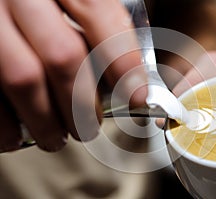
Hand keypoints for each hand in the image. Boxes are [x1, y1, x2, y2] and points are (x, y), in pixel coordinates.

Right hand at [0, 0, 146, 151]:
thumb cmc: (38, 2)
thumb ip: (93, 23)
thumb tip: (126, 73)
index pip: (99, 13)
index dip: (124, 60)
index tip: (138, 96)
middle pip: (62, 55)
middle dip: (83, 104)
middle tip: (90, 127)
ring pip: (23, 78)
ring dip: (47, 121)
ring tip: (58, 137)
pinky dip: (5, 124)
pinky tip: (18, 135)